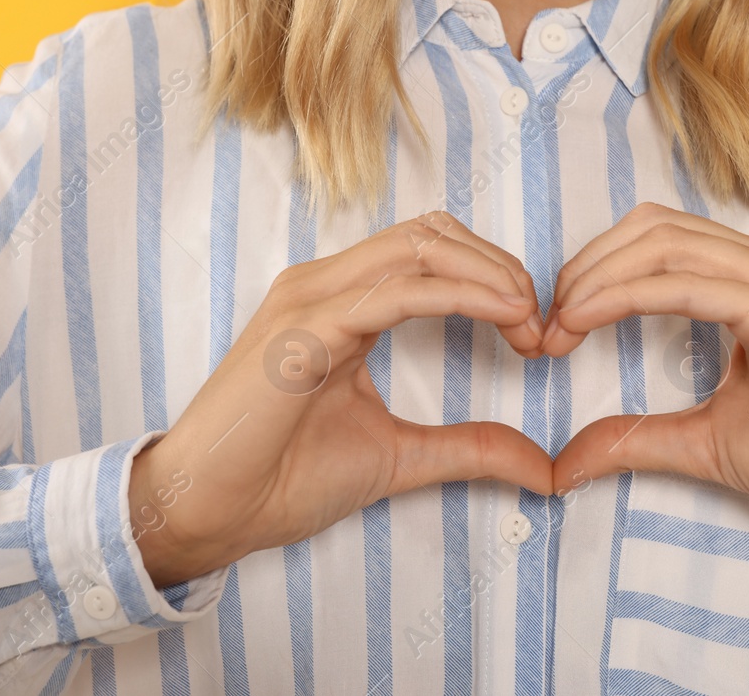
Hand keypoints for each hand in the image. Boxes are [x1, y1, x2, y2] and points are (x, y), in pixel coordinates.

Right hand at [128, 211, 553, 586]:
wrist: (208, 514)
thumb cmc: (281, 478)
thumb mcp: (398, 457)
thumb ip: (467, 448)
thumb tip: (539, 463)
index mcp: (340, 302)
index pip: (429, 250)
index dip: (492, 275)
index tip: (534, 331)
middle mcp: (322, 286)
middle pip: (431, 234)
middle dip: (498, 266)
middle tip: (539, 320)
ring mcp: (308, 301)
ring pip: (417, 247)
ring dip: (487, 273)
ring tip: (527, 315)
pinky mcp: (301, 332)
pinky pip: (391, 292)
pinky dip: (458, 295)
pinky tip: (501, 316)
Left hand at [545, 202, 748, 545]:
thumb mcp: (706, 442)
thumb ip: (638, 437)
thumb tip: (566, 459)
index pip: (657, 240)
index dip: (593, 270)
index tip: (552, 327)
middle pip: (651, 228)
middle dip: (585, 267)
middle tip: (545, 323)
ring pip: (663, 245)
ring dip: (596, 279)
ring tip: (558, 324)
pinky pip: (689, 285)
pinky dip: (627, 296)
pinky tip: (588, 322)